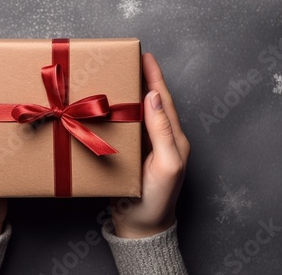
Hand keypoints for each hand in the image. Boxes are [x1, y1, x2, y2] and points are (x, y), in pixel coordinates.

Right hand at [110, 53, 189, 237]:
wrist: (141, 225)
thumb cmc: (158, 198)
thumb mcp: (166, 164)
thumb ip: (163, 131)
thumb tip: (153, 97)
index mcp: (173, 137)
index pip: (163, 100)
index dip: (155, 77)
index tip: (146, 56)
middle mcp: (160, 138)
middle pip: (151, 102)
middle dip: (142, 79)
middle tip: (128, 61)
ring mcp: (145, 146)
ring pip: (137, 113)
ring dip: (129, 94)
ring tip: (117, 77)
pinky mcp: (130, 154)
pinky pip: (125, 128)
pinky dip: (117, 114)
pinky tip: (108, 109)